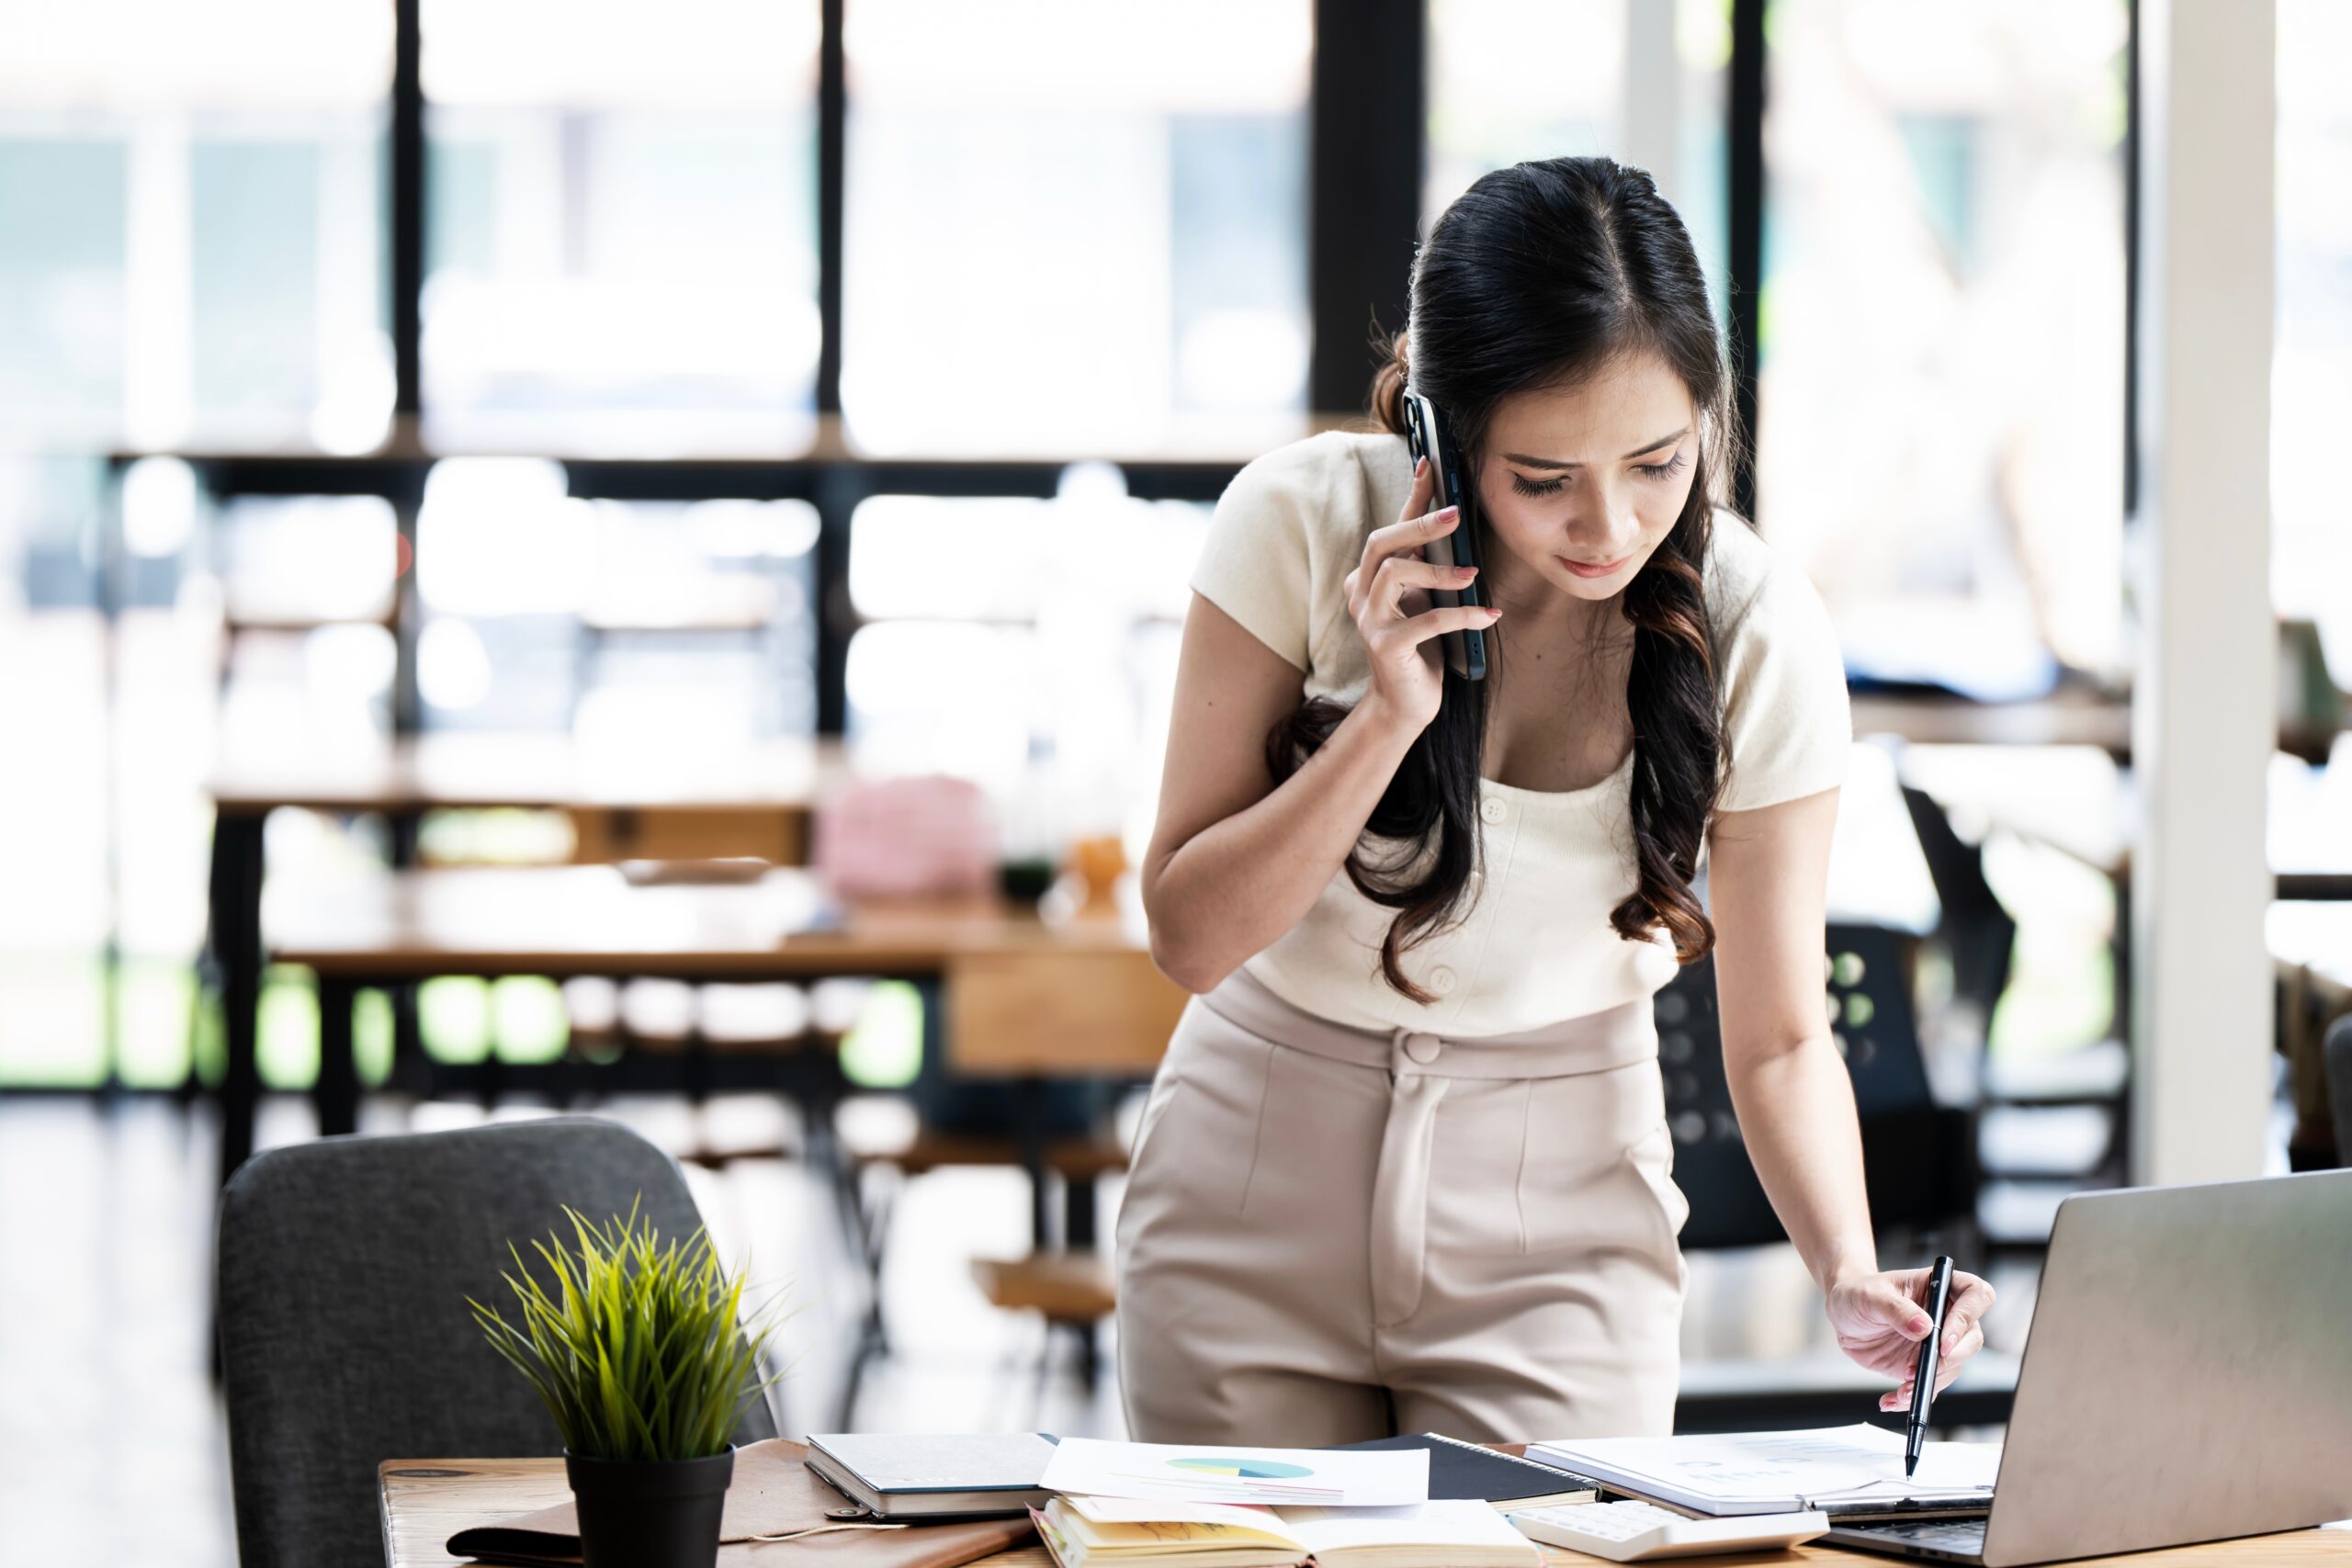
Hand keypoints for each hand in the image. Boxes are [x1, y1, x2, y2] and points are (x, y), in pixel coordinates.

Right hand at [1341, 454, 1503, 734]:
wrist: (1406, 703)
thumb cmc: (1421, 648)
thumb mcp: (1426, 599)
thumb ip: (1429, 566)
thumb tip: (1453, 522)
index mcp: (1369, 578)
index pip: (1390, 529)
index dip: (1411, 497)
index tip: (1431, 464)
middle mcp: (1360, 594)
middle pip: (1381, 543)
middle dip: (1419, 524)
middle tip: (1456, 515)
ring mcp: (1368, 621)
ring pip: (1395, 575)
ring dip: (1439, 571)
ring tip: (1473, 575)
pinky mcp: (1385, 647)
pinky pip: (1426, 621)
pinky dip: (1462, 615)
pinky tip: (1489, 616)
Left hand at [1822, 1265, 1996, 1412]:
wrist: (1844, 1314)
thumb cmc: (1858, 1293)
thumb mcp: (1870, 1296)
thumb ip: (1896, 1309)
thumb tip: (1924, 1327)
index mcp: (1939, 1287)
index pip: (1976, 1294)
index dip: (1968, 1317)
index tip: (1944, 1338)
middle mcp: (1945, 1315)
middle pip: (1972, 1337)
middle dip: (1953, 1357)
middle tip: (1923, 1367)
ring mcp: (1936, 1343)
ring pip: (1953, 1366)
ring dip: (1932, 1380)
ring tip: (1902, 1388)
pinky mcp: (1923, 1364)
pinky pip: (1929, 1385)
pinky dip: (1913, 1397)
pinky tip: (1892, 1400)